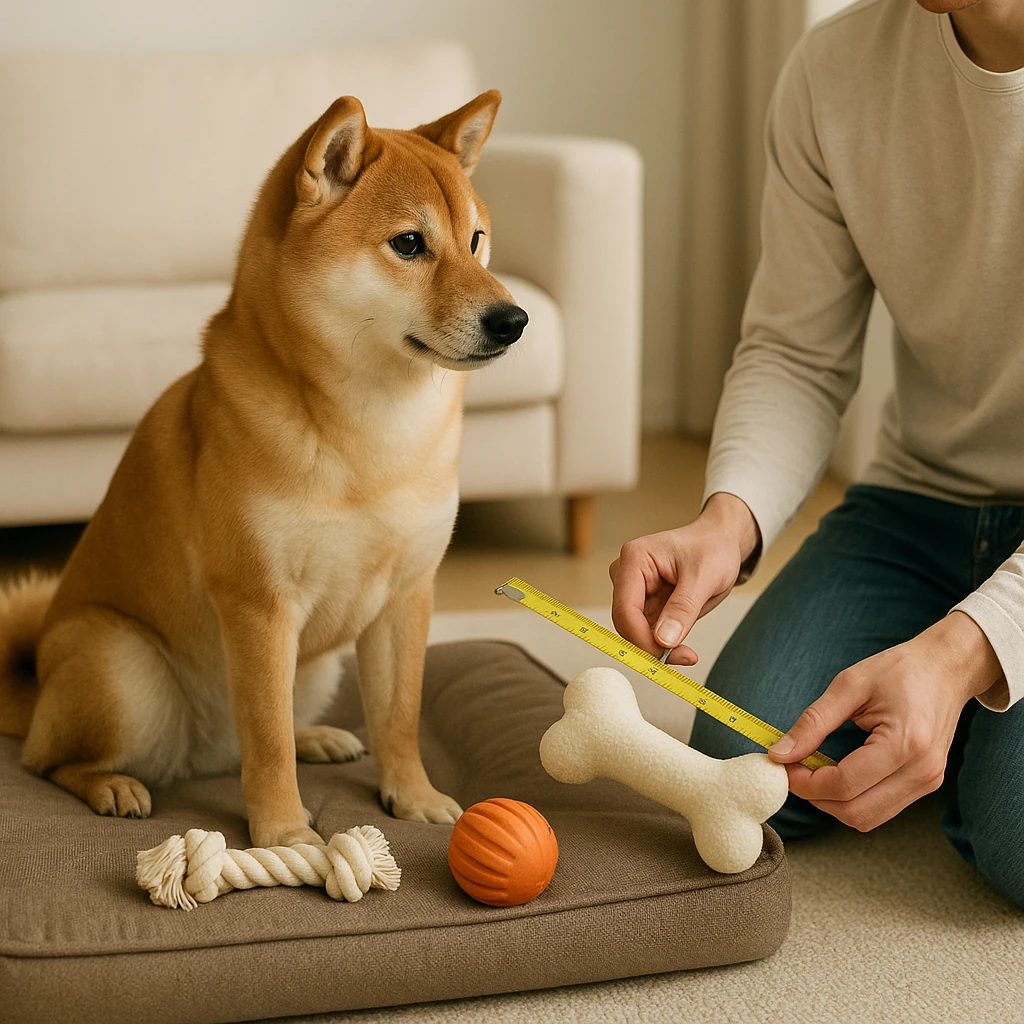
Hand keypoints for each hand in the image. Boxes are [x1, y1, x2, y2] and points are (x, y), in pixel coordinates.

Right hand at [608, 493, 760, 664]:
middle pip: (626, 622)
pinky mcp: (644, 603)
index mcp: (635, 559)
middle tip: (684, 658)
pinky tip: (683, 649)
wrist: (720, 542)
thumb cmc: (712, 549)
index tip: (665, 656)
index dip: (640, 637)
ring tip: (688, 653)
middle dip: (650, 645)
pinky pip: (646, 632)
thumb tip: (662, 641)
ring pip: (635, 631)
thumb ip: (682, 609)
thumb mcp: (704, 578)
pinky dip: (663, 644)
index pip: (625, 608)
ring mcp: (634, 590)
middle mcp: (627, 574)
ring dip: (659, 647)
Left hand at [768, 611, 1004, 830]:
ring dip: (831, 803)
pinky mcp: (927, 785)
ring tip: (811, 771)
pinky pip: (881, 808)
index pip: (844, 784)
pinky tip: (835, 774)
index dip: (805, 782)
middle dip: (815, 797)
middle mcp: (922, 772)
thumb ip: (813, 722)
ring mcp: (928, 782)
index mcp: (905, 744)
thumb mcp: (849, 685)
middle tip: (792, 770)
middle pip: (856, 812)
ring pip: (867, 818)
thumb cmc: (900, 669)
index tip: (781, 764)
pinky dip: (851, 799)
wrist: (947, 667)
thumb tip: (780, 753)